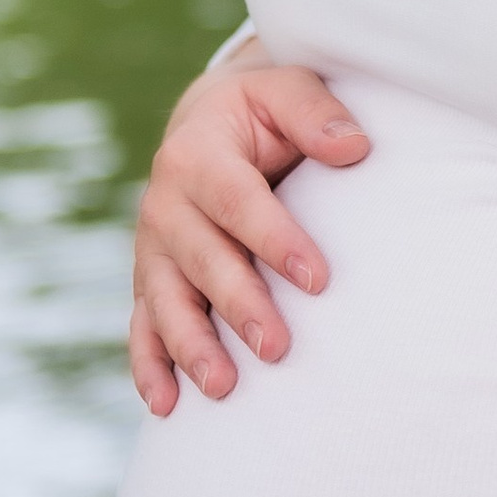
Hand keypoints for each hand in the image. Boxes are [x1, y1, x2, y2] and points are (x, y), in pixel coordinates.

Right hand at [127, 52, 366, 412]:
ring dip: (190, 347)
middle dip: (238, 306)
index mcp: (196, 153)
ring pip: (165, 301)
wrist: (206, 125)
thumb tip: (354, 148)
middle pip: (201, 260)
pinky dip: (148, 366)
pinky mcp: (149, 279)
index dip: (276, 239)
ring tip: (222, 387)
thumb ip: (315, 113)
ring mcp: (151, 247)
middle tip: (277, 348)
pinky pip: (141, 326)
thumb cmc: (261, 113)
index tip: (318, 279)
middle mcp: (164, 203)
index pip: (237, 201)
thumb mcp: (286, 90)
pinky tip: (164, 406)